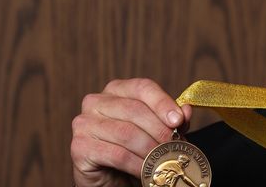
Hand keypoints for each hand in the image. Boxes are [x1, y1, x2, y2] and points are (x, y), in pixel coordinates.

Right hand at [70, 78, 192, 186]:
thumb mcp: (156, 130)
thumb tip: (185, 110)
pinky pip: (117, 154)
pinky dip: (137, 164)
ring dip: (151, 149)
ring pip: (127, 133)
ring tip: (165, 159)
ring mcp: (84, 123)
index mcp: (116, 90)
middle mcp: (96, 102)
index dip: (163, 102)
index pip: (142, 87)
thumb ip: (171, 119)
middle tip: (176, 144)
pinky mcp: (79, 147)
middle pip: (135, 110)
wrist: (109, 178)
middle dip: (160, 129)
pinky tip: (147, 170)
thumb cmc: (133, 149)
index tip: (178, 120)